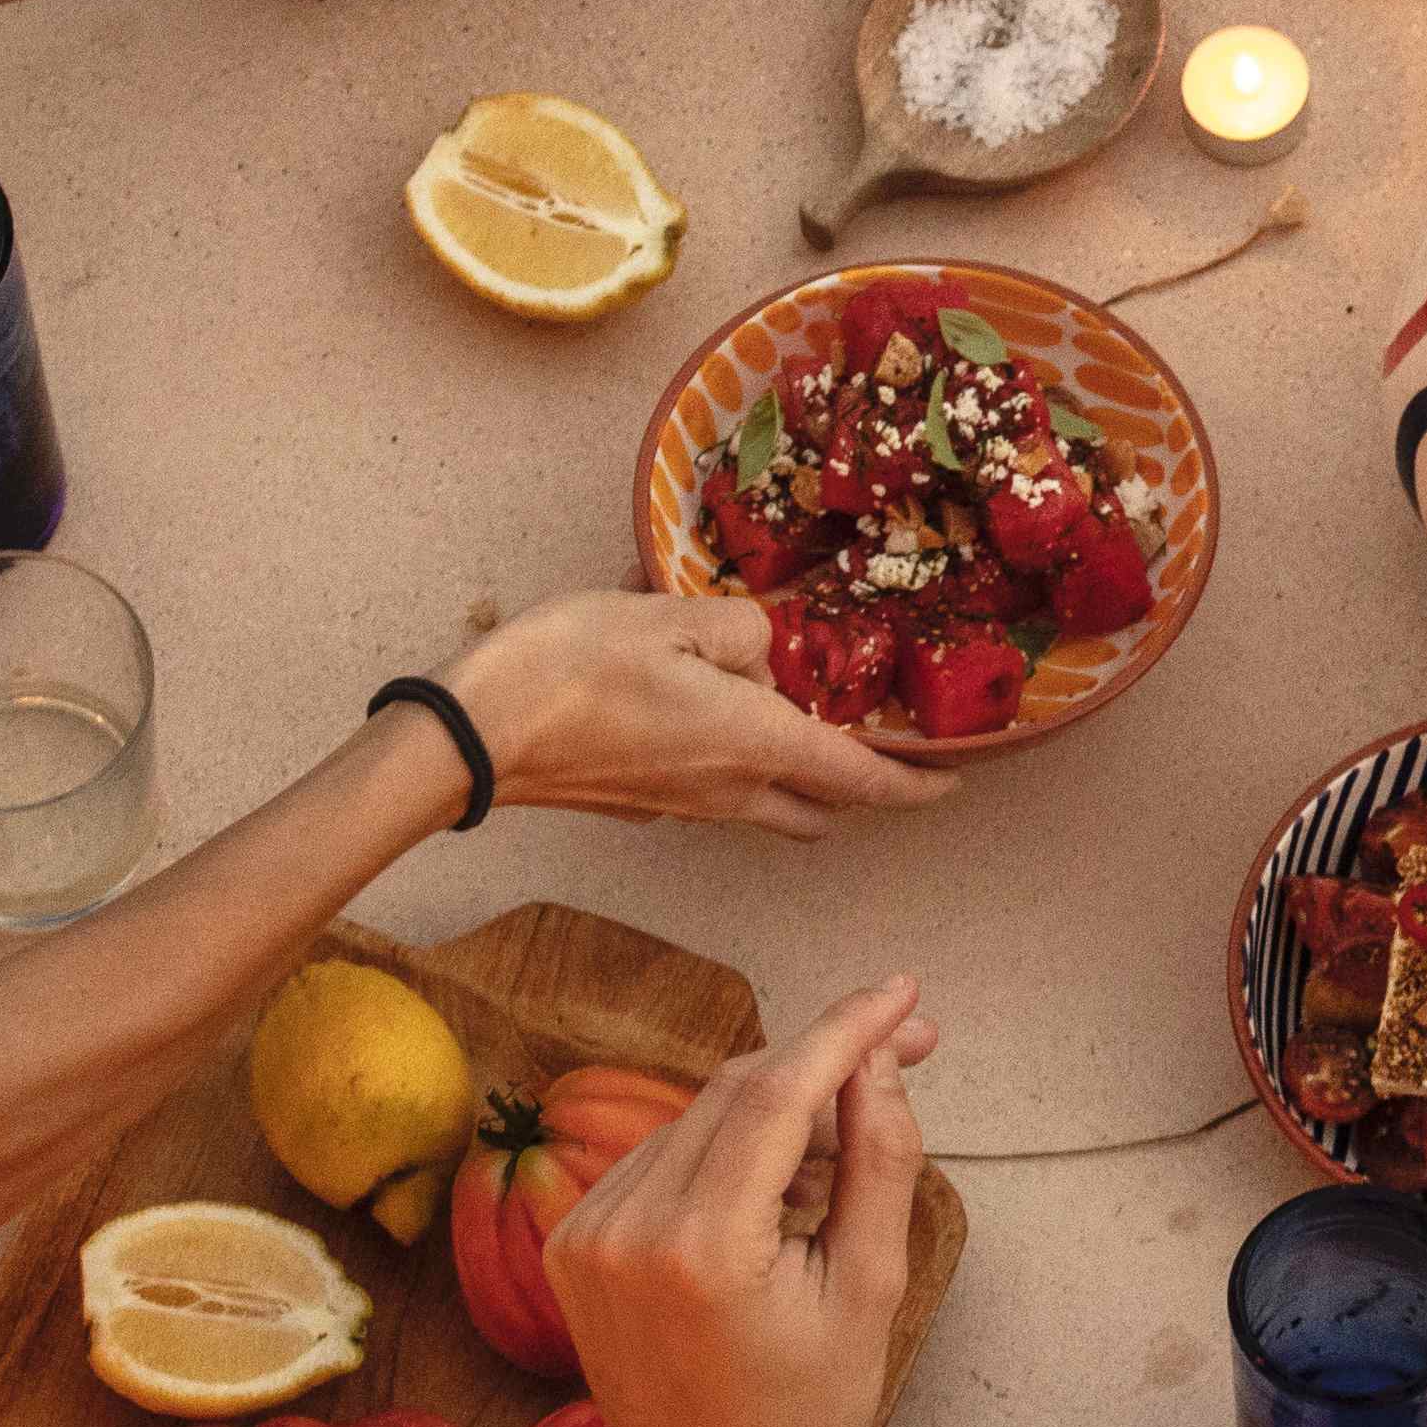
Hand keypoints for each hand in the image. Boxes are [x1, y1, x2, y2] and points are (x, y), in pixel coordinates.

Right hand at [443, 594, 953, 841]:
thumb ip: (740, 629)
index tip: (957, 780)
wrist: (470, 741)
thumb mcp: (668, 616)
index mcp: (755, 744)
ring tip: (797, 724)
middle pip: (822, 810)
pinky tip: (712, 719)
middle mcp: (730, 791)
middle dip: (861, 790)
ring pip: (769, 808)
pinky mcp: (642, 806)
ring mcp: (683, 809)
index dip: (918, 785)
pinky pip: (714, 796)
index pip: (862, 781)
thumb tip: (768, 652)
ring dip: (799, 781)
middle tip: (879, 749)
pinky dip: (736, 770)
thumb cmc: (568, 670)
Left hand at [550, 976, 937, 1426]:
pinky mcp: (575, 1239)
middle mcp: (626, 1225)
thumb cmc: (801, 1419)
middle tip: (908, 1046)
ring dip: (781, 1105)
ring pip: (701, 1115)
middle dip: (823, 1057)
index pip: (777, 1091)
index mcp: (701, 1247)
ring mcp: (587, 1231)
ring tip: (852, 1146)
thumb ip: (879, 1160)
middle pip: (736, 1089)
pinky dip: (729, 1147)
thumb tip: (881, 1060)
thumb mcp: (869, 1290)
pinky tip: (784, 1185)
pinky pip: (666, 1155)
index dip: (846, 1028)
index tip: (904, 995)